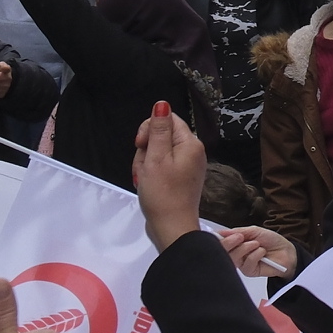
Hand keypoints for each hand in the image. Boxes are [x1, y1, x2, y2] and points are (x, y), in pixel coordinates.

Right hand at [132, 101, 208, 250]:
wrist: (171, 229)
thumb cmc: (163, 194)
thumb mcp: (156, 157)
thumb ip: (159, 129)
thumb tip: (162, 104)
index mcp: (190, 144)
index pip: (167, 119)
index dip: (149, 129)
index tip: (140, 145)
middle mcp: (192, 152)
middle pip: (161, 136)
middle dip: (146, 149)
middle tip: (144, 167)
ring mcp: (186, 166)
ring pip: (157, 152)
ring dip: (145, 164)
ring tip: (145, 180)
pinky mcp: (179, 179)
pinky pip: (160, 167)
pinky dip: (150, 174)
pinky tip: (147, 185)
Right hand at [222, 226, 296, 277]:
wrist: (286, 251)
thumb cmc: (271, 240)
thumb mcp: (254, 231)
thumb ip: (237, 232)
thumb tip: (221, 232)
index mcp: (235, 243)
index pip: (220, 243)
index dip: (219, 239)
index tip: (221, 234)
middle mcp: (236, 254)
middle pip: (223, 252)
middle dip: (229, 243)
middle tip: (240, 237)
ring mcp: (242, 264)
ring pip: (234, 257)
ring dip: (246, 248)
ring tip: (256, 243)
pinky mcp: (249, 272)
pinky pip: (247, 263)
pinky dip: (255, 255)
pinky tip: (262, 252)